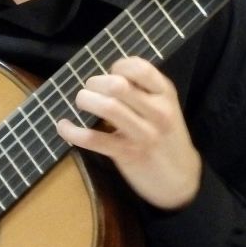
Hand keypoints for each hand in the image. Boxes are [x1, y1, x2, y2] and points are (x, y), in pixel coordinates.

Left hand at [56, 56, 201, 209]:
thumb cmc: (166, 137)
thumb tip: (107, 75)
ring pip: (108, 107)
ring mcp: (144, 134)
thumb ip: (144, 91)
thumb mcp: (166, 107)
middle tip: (90, 89)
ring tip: (82, 101)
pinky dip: (72, 131)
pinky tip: (64, 126)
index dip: (119, 66)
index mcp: (166, 94)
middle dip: (96, 83)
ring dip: (86, 100)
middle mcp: (158, 111)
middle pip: (119, 85)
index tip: (111, 73)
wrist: (181, 179)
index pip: (140, 68)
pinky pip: (94, 139)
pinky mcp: (128, 154)